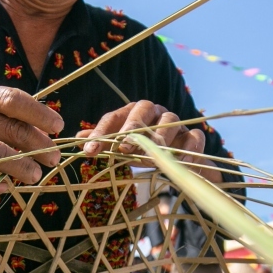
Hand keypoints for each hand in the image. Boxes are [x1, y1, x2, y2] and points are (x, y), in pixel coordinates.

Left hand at [78, 101, 218, 179]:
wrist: (176, 160)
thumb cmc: (143, 150)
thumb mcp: (122, 147)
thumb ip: (105, 141)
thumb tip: (78, 137)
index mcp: (132, 112)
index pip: (113, 117)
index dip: (101, 133)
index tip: (90, 151)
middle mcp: (153, 112)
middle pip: (142, 110)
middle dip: (132, 129)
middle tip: (123, 149)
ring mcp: (175, 122)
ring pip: (169, 121)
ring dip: (160, 138)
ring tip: (152, 156)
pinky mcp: (193, 136)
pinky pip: (194, 137)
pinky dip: (190, 148)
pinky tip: (181, 162)